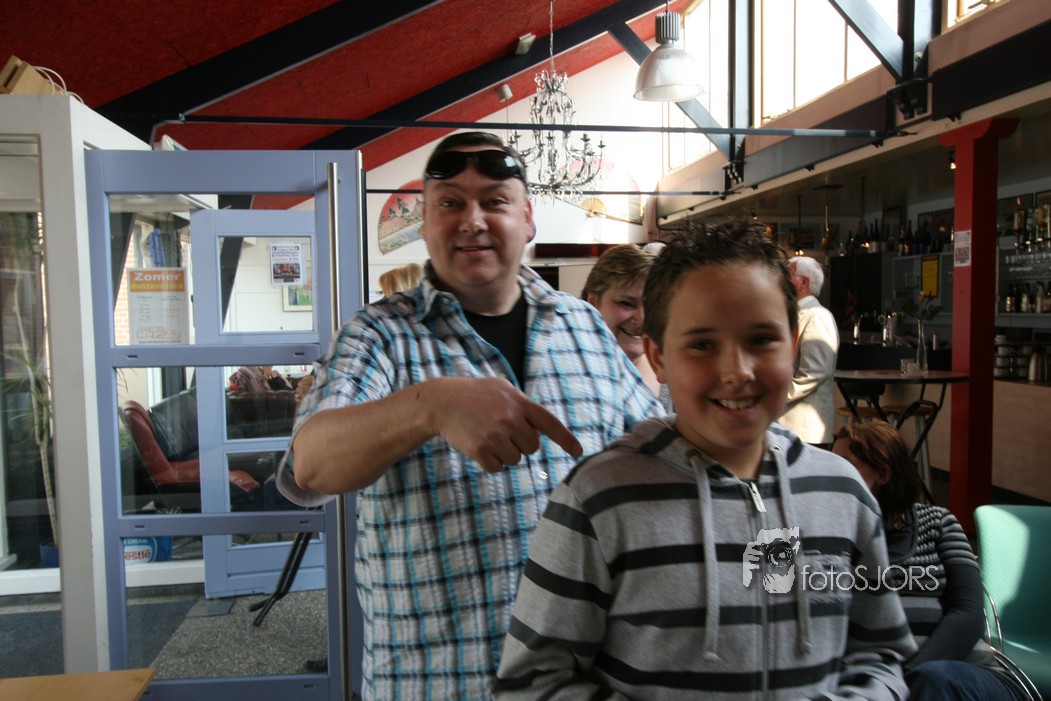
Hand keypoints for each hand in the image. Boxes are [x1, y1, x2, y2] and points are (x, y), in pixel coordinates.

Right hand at [427, 377, 582, 472]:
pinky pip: (497, 468)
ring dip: (504, 453)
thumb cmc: (474, 394)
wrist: (442, 402)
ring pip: (515, 460)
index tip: (578, 451)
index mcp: (519, 403)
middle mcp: (510, 419)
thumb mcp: (501, 388)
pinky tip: (479, 446)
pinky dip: (490, 462)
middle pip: (532, 448)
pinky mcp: (480, 451)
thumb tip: (539, 427)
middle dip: (521, 444)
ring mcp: (495, 436)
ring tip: (488, 436)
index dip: (566, 439)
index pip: (550, 423)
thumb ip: (522, 404)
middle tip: (502, 432)